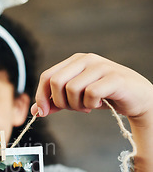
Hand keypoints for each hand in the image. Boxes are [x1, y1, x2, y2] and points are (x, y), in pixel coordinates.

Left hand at [31, 53, 152, 122]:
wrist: (137, 98)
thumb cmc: (104, 96)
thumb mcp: (75, 99)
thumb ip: (55, 103)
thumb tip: (35, 110)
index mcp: (74, 61)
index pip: (47, 76)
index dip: (41, 96)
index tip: (43, 112)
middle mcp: (86, 59)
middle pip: (55, 82)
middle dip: (60, 102)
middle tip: (74, 108)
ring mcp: (101, 66)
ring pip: (71, 89)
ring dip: (76, 105)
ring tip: (87, 106)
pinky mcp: (114, 78)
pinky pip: (90, 93)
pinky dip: (90, 104)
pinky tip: (98, 103)